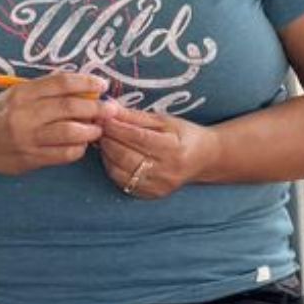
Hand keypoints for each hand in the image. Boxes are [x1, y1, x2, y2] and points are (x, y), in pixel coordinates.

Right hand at [0, 71, 107, 174]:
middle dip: (96, 108)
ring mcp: (27, 139)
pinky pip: (63, 154)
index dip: (86, 83)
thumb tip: (84, 90)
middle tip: (110, 109)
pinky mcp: (30, 159)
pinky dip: (78, 149)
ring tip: (97, 128)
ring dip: (90, 130)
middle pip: (69, 108)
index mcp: (21, 93)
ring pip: (70, 133)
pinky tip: (81, 144)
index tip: (102, 85)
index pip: (61, 83)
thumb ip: (46, 91)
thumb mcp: (16, 93)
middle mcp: (24, 115)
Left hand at [99, 106, 214, 198]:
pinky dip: (112, 169)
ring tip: (104, 141)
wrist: (205, 159)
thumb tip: (109, 108)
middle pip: (125, 156)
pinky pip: (124, 184)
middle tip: (98, 129)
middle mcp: (166, 170)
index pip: (136, 137)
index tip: (102, 117)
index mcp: (173, 147)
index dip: (116, 127)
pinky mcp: (152, 194)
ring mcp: (159, 185)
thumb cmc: (184, 135)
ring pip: (120, 172)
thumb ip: (136, 116)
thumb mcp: (164, 120)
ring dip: (106, 155)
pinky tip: (112, 157)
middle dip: (107, 140)